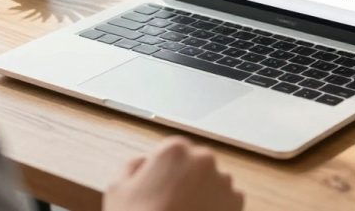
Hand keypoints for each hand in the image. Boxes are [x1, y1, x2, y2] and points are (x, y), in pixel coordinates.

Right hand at [103, 137, 243, 210]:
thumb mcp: (118, 188)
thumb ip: (133, 165)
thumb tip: (143, 162)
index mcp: (175, 149)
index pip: (173, 152)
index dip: (164, 171)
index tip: (158, 188)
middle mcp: (203, 158)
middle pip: (195, 164)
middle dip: (186, 179)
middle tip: (170, 203)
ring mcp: (223, 180)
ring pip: (212, 181)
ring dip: (202, 192)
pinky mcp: (236, 201)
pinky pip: (227, 200)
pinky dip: (217, 208)